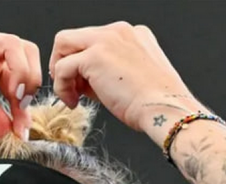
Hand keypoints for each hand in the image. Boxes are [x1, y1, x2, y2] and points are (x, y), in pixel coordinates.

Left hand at [49, 22, 205, 140]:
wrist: (164, 109)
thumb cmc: (154, 103)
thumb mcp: (130, 80)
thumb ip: (106, 73)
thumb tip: (82, 82)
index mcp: (131, 35)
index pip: (93, 41)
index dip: (84, 65)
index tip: (87, 88)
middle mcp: (118, 31)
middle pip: (73, 37)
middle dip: (65, 62)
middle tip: (69, 87)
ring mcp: (106, 40)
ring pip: (63, 44)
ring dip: (60, 73)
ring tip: (71, 96)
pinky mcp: (95, 56)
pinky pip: (62, 68)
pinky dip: (61, 87)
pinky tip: (72, 102)